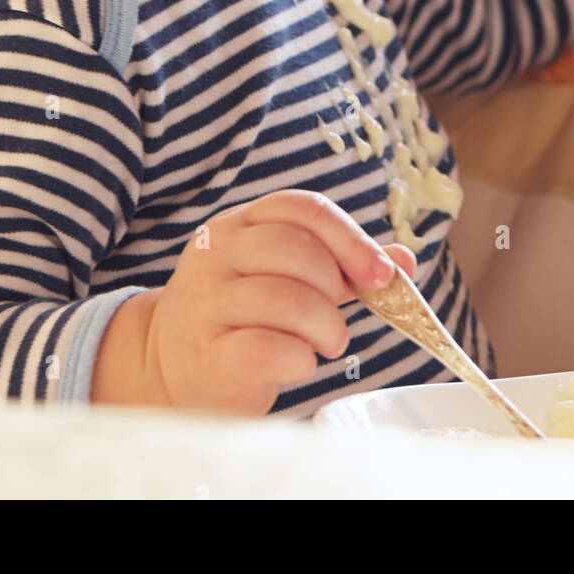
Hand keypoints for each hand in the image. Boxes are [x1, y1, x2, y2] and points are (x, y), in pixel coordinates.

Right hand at [147, 189, 416, 415]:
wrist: (171, 365)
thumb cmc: (243, 316)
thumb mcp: (288, 278)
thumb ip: (342, 265)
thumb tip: (402, 260)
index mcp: (240, 223)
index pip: (302, 208)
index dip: (351, 238)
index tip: (382, 275)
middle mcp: (216, 253)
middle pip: (296, 249)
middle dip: (336, 287)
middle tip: (342, 319)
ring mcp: (205, 302)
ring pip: (285, 299)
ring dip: (324, 326)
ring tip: (326, 343)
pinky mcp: (206, 354)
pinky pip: (266, 348)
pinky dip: (298, 359)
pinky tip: (298, 363)